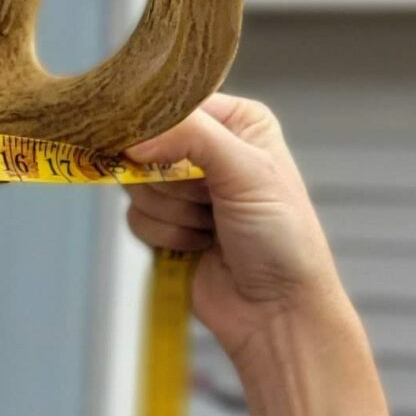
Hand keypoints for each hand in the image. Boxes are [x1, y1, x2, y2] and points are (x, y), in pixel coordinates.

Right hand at [125, 92, 389, 415]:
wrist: (277, 311)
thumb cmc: (282, 239)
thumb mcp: (246, 171)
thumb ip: (191, 138)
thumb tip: (132, 139)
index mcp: (238, 122)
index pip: (174, 104)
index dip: (160, 129)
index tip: (161, 154)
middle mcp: (210, 150)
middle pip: (145, 145)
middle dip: (171, 181)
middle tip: (208, 199)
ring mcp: (185, 190)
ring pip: (135, 185)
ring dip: (172, 213)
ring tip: (212, 227)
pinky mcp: (167, 225)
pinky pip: (134, 218)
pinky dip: (164, 236)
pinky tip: (200, 246)